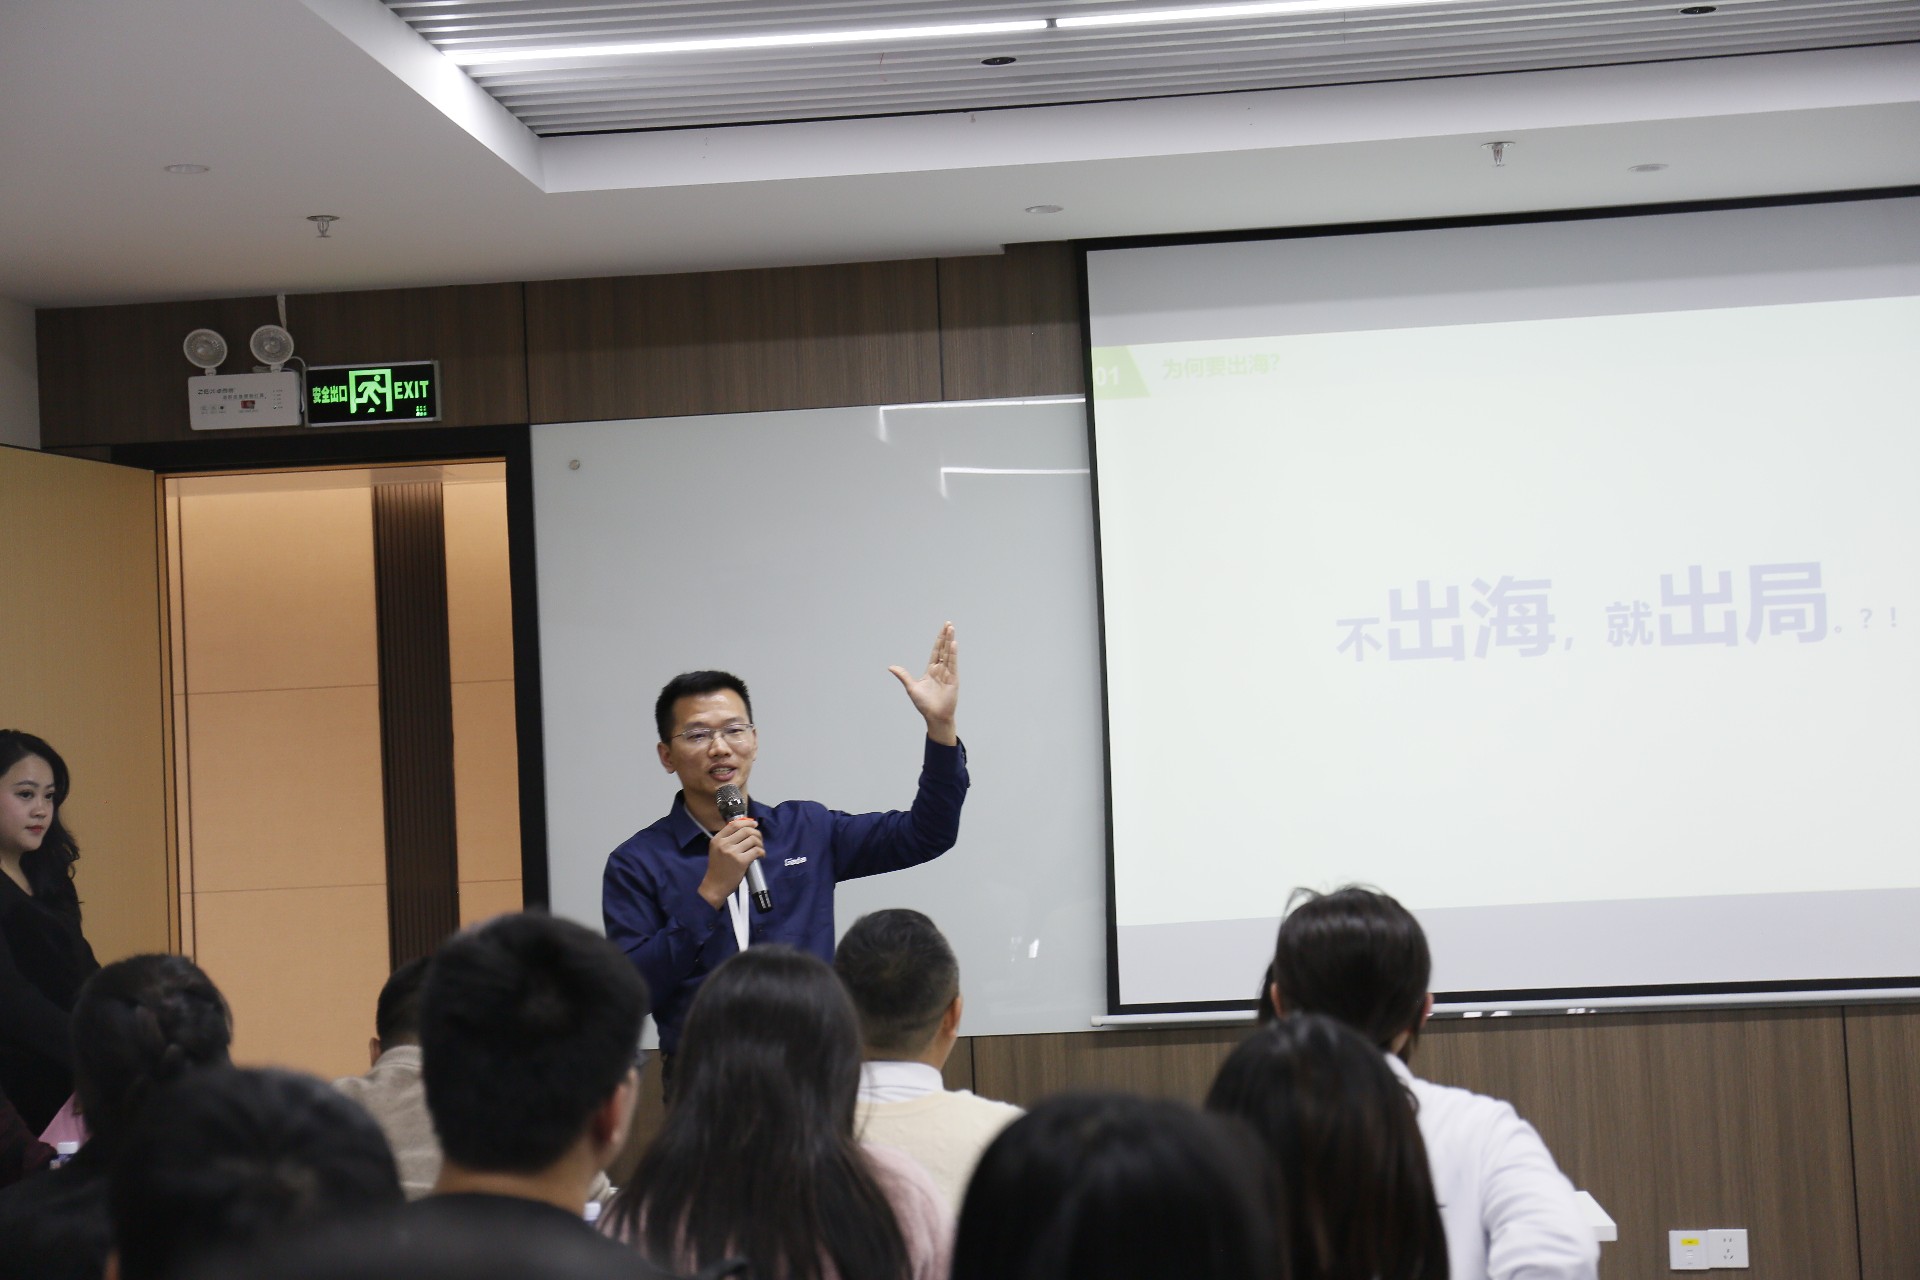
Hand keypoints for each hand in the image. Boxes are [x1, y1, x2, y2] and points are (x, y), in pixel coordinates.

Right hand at [696, 818, 763, 908]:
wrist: (715, 886)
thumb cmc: (718, 869)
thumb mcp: (717, 850)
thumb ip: (727, 840)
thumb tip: (746, 829)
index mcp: (717, 840)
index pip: (734, 824)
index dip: (747, 822)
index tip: (754, 824)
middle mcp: (724, 844)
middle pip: (746, 831)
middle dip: (756, 833)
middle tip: (759, 839)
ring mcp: (732, 852)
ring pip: (753, 840)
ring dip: (760, 844)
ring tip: (760, 849)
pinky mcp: (741, 861)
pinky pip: (756, 851)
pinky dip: (762, 852)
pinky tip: (761, 856)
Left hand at [889, 621, 958, 744]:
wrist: (934, 716)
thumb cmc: (924, 704)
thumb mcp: (911, 687)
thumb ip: (903, 675)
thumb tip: (890, 667)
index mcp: (931, 670)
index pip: (936, 651)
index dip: (938, 640)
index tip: (942, 629)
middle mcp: (941, 670)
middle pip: (943, 649)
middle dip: (945, 636)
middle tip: (948, 624)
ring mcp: (948, 674)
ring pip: (948, 654)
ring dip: (950, 641)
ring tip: (951, 629)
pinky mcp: (953, 680)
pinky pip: (953, 664)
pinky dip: (953, 654)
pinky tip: (953, 644)